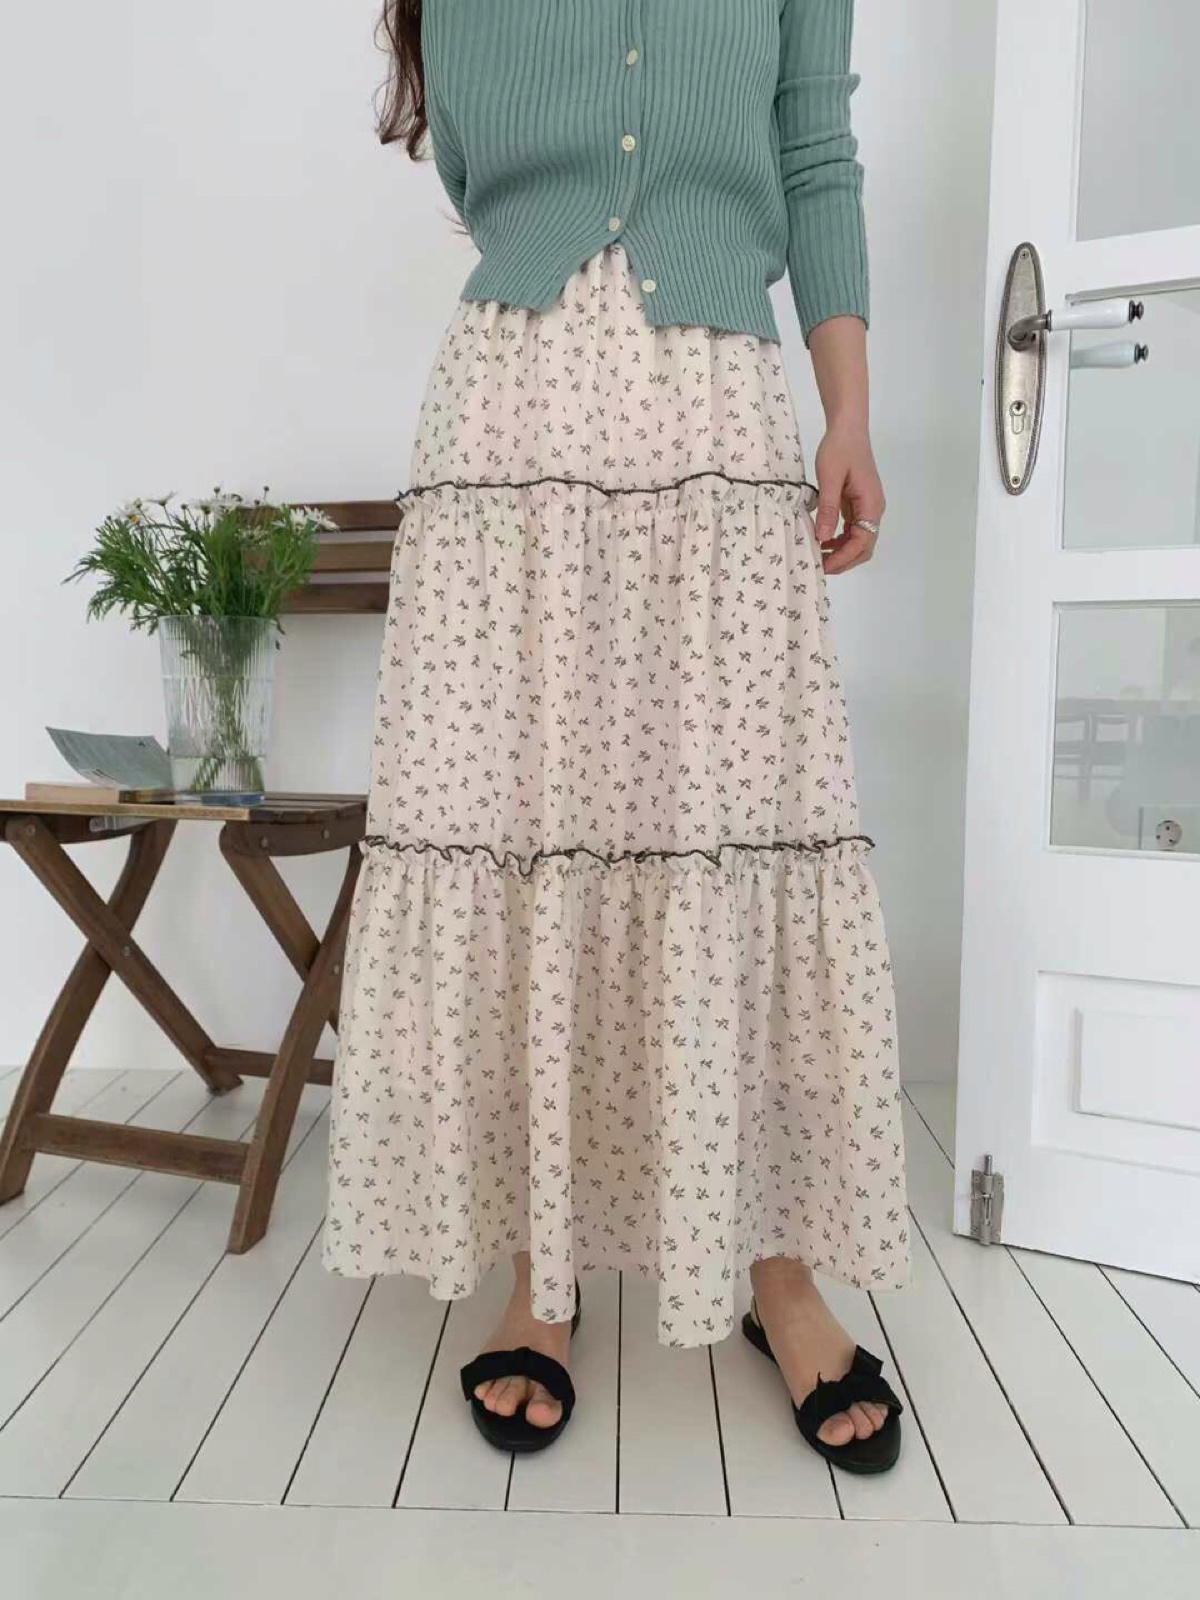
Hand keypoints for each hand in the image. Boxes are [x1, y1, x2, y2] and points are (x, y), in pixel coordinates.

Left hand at [813, 423, 884, 574]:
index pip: (862, 542)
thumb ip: (828, 509)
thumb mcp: (830, 478)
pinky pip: (853, 529)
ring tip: (818, 555)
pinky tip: (823, 540)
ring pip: (859, 540)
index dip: (843, 558)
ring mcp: (867, 507)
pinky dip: (840, 540)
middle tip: (819, 566)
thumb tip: (823, 538)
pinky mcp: (859, 503)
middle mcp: (874, 509)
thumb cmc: (839, 449)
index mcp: (871, 504)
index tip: (822, 565)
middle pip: (864, 547)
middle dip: (844, 560)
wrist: (848, 428)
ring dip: (841, 552)